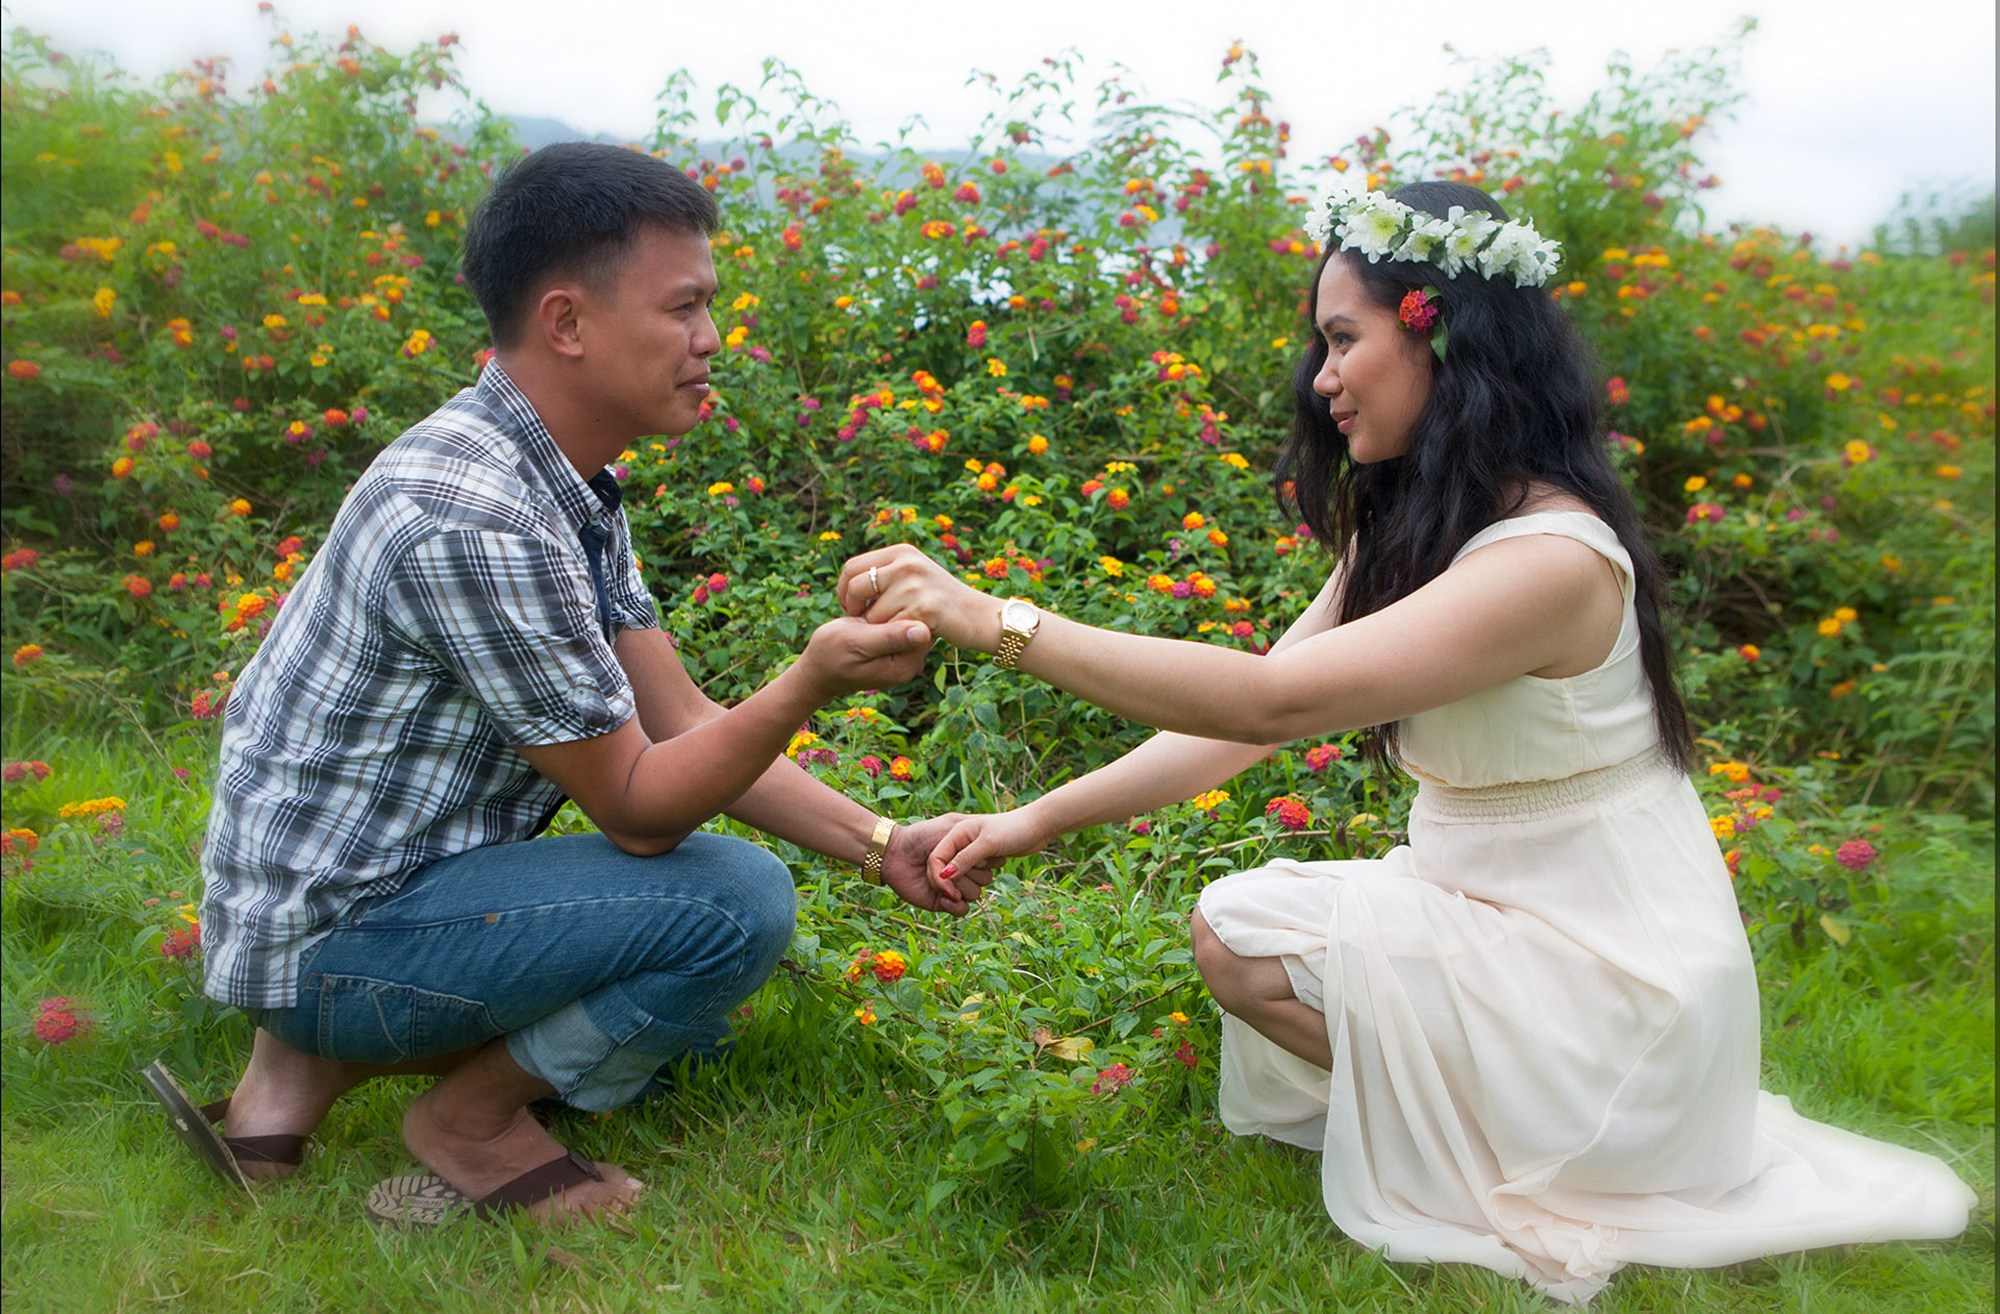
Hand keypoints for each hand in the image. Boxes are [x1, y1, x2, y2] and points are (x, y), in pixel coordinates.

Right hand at [799, 615, 931, 698]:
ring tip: (869, 609)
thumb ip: (889, 637)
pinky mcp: (899, 650)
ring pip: (913, 620)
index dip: (906, 606)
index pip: (926, 626)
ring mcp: (906, 657)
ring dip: (895, 607)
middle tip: (874, 600)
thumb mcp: (856, 641)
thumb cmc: (829, 653)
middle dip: (903, 606)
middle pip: (923, 623)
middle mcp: (912, 664)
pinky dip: (891, 613)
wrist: (817, 669)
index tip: (879, 602)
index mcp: (905, 665)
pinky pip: (904, 624)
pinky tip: (872, 612)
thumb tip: (925, 630)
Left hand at [838, 545, 995, 651]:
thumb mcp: (915, 574)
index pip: (852, 567)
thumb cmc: (942, 599)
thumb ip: (887, 572)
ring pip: (871, 613)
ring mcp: (915, 585)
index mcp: (901, 552)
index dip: (844, 591)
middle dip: (854, 609)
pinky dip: (893, 637)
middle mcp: (907, 563)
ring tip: (895, 628)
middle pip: (856, 588)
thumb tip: (849, 581)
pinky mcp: (923, 609)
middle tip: (864, 622)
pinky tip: (907, 635)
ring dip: (877, 627)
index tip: (851, 607)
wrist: (978, 615)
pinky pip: (889, 628)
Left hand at [880, 814, 995, 915]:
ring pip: (976, 894)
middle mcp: (965, 871)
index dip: (983, 859)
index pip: (992, 862)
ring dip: (960, 888)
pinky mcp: (943, 902)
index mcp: (969, 853)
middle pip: (985, 880)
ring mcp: (955, 887)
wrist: (895, 852)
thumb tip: (985, 860)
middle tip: (951, 866)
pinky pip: (962, 910)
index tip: (970, 850)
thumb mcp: (950, 829)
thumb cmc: (922, 836)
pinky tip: (944, 896)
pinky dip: (955, 905)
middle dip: (969, 873)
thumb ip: (971, 842)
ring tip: (944, 880)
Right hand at [926, 808, 1054, 883]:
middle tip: (966, 890)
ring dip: (971, 881)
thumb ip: (965, 859)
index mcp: (956, 833)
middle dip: (956, 882)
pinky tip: (992, 870)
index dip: (938, 878)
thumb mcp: (988, 844)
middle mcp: (961, 841)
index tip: (950, 895)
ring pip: (961, 875)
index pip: (936, 860)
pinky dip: (980, 878)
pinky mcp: (983, 858)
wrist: (1038, 825)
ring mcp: (972, 850)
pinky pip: (974, 875)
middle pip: (946, 870)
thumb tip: (944, 876)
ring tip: (987, 869)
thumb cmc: (1014, 829)